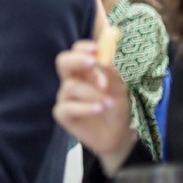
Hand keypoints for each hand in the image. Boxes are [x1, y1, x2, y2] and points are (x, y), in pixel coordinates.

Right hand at [52, 40, 137, 172]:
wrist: (119, 136)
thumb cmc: (117, 108)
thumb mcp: (119, 89)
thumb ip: (111, 72)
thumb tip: (104, 55)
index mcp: (84, 70)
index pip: (77, 51)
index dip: (83, 47)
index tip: (96, 47)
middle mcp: (72, 80)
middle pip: (63, 62)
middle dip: (76, 59)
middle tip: (92, 61)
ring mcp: (66, 97)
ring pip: (70, 86)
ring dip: (91, 91)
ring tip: (108, 101)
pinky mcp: (63, 114)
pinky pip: (67, 107)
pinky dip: (85, 107)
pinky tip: (99, 109)